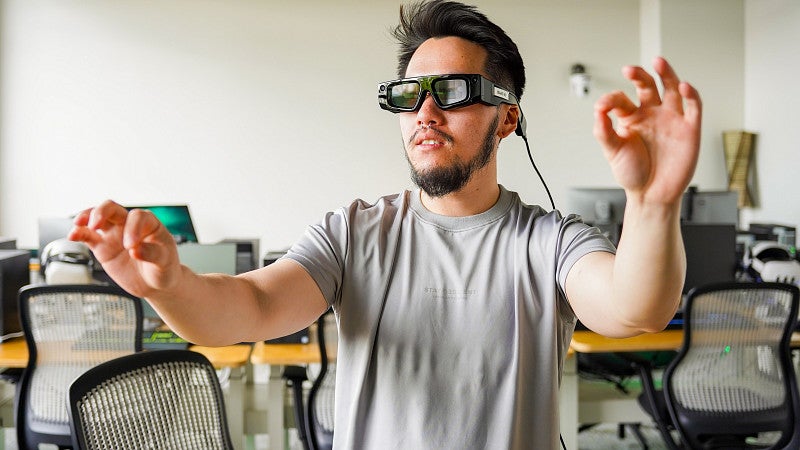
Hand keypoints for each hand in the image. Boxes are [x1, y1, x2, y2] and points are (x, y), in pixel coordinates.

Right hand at [68, 200, 181, 297]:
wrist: (155, 284)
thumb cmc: (165, 269)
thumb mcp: (164, 262)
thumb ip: (152, 254)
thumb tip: (135, 250)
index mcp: (149, 224)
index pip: (137, 216)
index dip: (132, 228)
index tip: (131, 246)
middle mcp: (130, 225)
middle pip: (112, 208)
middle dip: (101, 212)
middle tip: (96, 224)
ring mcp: (115, 234)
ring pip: (97, 217)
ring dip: (86, 217)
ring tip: (79, 224)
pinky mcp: (103, 247)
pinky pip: (88, 236)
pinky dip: (78, 233)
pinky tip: (72, 236)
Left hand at [593, 56, 701, 205]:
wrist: (651, 195)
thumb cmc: (632, 173)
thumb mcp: (612, 152)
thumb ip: (604, 131)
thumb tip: (598, 109)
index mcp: (631, 118)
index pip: (621, 99)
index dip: (612, 99)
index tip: (603, 107)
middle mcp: (651, 114)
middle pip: (647, 86)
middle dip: (639, 76)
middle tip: (629, 70)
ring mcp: (670, 119)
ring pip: (671, 89)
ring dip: (666, 74)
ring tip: (658, 62)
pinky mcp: (689, 128)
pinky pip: (693, 107)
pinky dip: (690, 95)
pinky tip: (683, 86)